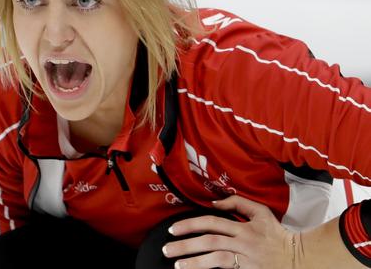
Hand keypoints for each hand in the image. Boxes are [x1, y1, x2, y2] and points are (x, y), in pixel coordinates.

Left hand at [161, 195, 296, 268]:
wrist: (299, 257)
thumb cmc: (277, 233)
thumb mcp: (261, 212)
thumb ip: (237, 203)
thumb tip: (214, 203)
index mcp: (243, 226)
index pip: (212, 223)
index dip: (191, 225)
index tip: (173, 229)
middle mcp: (243, 242)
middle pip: (209, 242)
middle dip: (185, 245)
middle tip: (167, 249)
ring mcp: (246, 259)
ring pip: (216, 259)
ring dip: (194, 262)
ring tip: (177, 264)